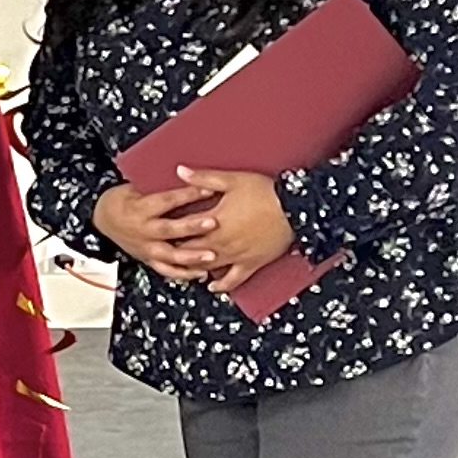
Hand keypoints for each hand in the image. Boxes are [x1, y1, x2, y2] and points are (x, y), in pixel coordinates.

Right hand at [92, 180, 222, 285]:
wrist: (102, 220)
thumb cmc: (122, 201)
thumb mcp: (132, 189)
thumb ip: (156, 188)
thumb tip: (185, 176)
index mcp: (139, 209)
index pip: (166, 201)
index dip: (187, 195)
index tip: (209, 189)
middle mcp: (143, 230)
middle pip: (169, 229)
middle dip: (191, 227)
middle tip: (213, 223)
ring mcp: (145, 248)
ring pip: (169, 255)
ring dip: (191, 257)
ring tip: (212, 256)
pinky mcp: (148, 259)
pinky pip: (165, 270)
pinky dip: (183, 274)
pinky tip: (201, 273)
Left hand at [174, 166, 296, 293]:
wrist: (297, 208)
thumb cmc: (265, 192)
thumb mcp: (232, 180)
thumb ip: (203, 178)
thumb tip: (180, 170)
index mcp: (213, 221)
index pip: (182, 229)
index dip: (169, 230)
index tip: (160, 230)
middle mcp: (221, 242)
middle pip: (189, 251)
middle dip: (176, 251)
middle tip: (166, 250)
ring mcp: (236, 255)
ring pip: (206, 267)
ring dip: (193, 268)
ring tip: (182, 267)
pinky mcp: (251, 264)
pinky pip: (233, 280)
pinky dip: (221, 285)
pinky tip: (212, 286)